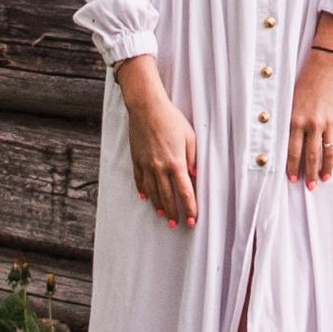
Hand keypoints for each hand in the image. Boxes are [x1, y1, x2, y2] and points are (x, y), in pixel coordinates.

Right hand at [119, 60, 198, 227]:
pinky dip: (142, 190)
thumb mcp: (190, 137)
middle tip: (176, 224)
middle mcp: (160, 167)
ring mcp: (146, 164)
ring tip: (163, 215)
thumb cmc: (171, 119)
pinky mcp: (136, 159)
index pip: (185, 192)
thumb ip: (193, 158)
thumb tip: (196, 176)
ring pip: (152, 191)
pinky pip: (139, 180)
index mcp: (176, 162)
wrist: (146, 108)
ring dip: (158, 205)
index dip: (189, 208)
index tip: (192, 219)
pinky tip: (145, 198)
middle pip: (167, 196)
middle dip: (173, 212)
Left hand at [288, 45, 332, 191]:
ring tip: (325, 178)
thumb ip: (293, 123)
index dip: (293, 167)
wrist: (327, 66)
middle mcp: (313, 124)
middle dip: (311, 174)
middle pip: (312, 156)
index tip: (293, 178)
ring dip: (327, 168)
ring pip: (328, 152)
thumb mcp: (293, 102)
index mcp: (297, 120)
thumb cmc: (307, 82)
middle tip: (311, 186)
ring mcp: (329, 122)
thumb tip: (290, 144)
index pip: (294, 151)